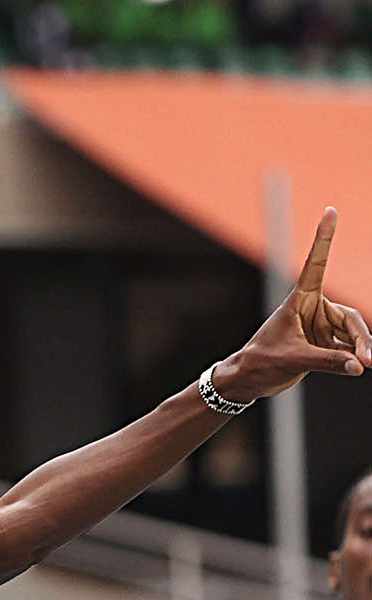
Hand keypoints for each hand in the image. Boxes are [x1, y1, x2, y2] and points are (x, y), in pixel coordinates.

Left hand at [213, 209, 371, 401]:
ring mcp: (320, 328)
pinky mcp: (322, 345)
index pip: (315, 264)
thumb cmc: (262, 362)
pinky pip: (345, 349)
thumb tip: (357, 366)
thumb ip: (326, 362)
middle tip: (368, 358)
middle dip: (360, 337)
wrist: (248, 381)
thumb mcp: (294, 359)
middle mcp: (314, 309)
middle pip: (349, 318)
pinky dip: (353, 357)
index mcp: (300, 300)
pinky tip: (359, 366)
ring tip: (366, 363)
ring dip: (360, 347)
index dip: (323, 238)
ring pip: (351, 334)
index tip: (329, 211)